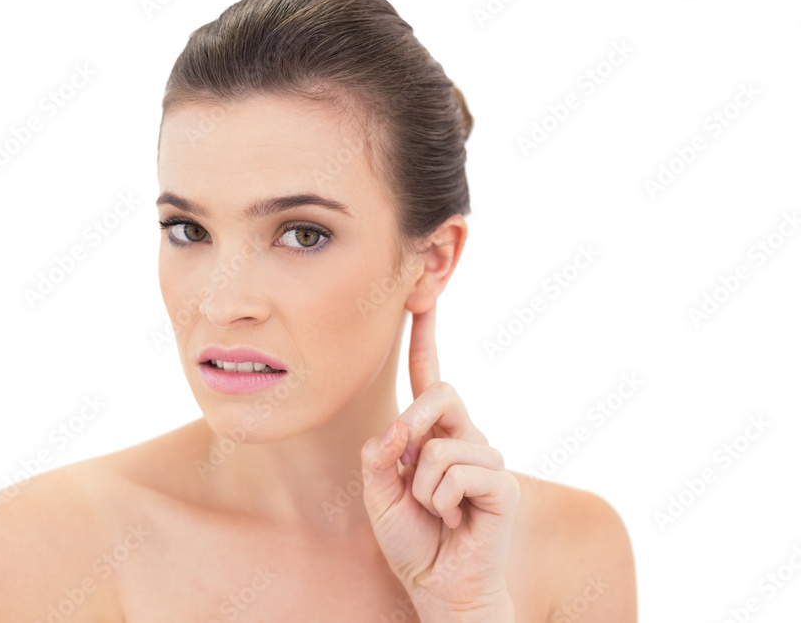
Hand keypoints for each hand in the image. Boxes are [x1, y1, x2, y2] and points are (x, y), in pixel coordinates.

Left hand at [360, 304, 519, 620]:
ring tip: (438, 512)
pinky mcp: (503, 485)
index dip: (427, 336)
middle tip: (407, 472)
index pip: (431, 377)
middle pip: (441, 392)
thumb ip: (380, 456)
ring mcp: (487, 459)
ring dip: (423, 487)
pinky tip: (456, 520)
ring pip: (442, 444)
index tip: (423, 296)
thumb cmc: (413, 539)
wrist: (439, 586)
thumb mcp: (379, 494)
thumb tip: (396, 427)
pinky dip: (443, 501)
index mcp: (435, 434)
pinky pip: (460, 473)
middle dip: (414, 426)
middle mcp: (465, 437)